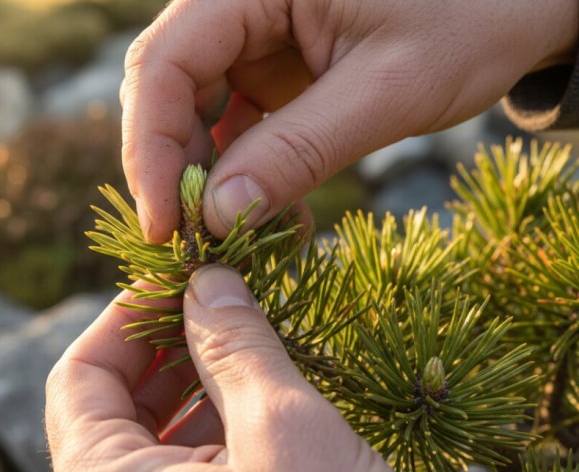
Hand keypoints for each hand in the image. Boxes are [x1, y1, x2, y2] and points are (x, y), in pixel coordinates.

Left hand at [45, 265, 405, 471]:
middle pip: (112, 404)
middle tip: (222, 300)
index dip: (125, 317)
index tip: (181, 278)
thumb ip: (237, 348)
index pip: (77, 378)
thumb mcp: (286, 433)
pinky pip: (187, 467)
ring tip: (249, 339)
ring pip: (154, 434)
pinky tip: (262, 392)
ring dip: (196, 378)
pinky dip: (217, 421)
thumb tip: (207, 281)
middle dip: (167, 344)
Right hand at [121, 0, 577, 241]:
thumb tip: (218, 218)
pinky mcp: (274, 70)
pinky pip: (237, 125)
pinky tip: (267, 218)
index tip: (166, 223)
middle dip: (173, 168)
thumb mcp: (389, 87)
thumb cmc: (476, 15)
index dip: (150, 144)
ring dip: (208, 179)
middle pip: (169, 87)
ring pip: (196, 112)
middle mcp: (241, 3)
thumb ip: (299, 149)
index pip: (167, 60)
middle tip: (189, 242)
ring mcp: (256, 37)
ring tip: (231, 240)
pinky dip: (246, 175)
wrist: (525, 2)